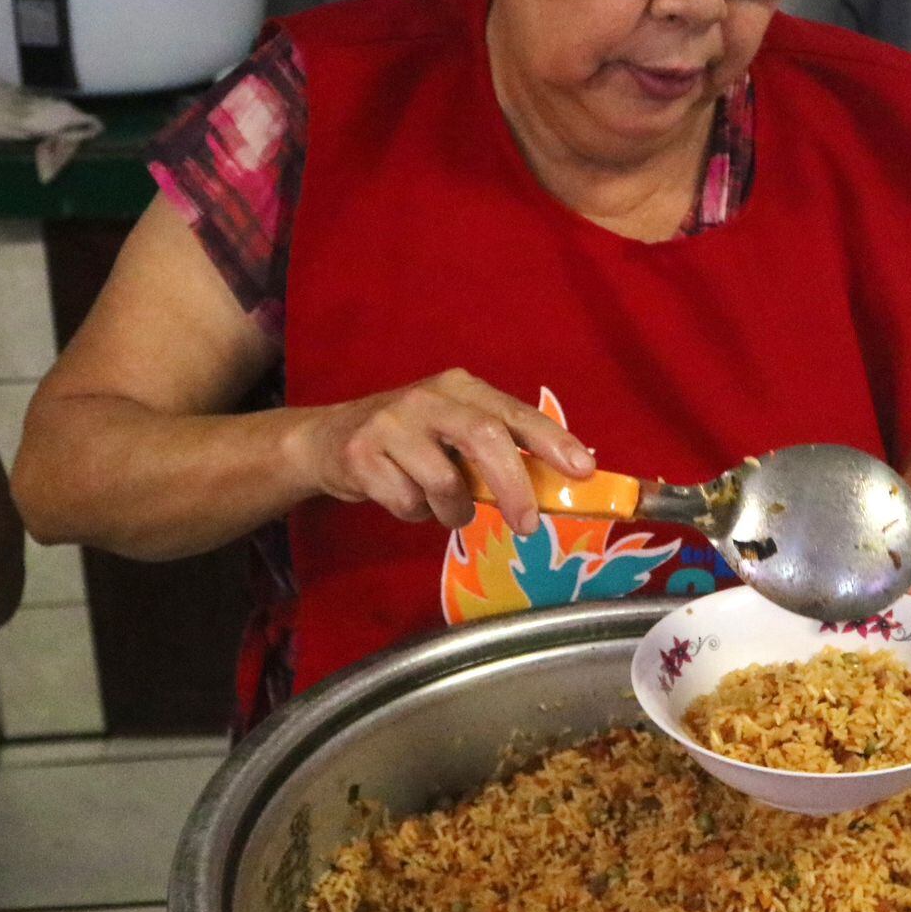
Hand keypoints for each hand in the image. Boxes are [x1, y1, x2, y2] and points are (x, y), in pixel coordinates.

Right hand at [291, 368, 592, 533]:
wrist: (328, 440)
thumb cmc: (411, 442)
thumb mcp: (455, 433)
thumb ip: (500, 450)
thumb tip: (563, 481)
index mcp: (462, 388)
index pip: (515, 413)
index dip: (552, 441)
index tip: (583, 471)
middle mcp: (428, 397)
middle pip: (485, 439)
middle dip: (513, 486)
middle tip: (527, 524)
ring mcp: (391, 423)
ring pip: (444, 482)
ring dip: (453, 511)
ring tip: (446, 508)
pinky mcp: (361, 455)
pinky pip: (407, 502)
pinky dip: (415, 514)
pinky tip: (405, 498)